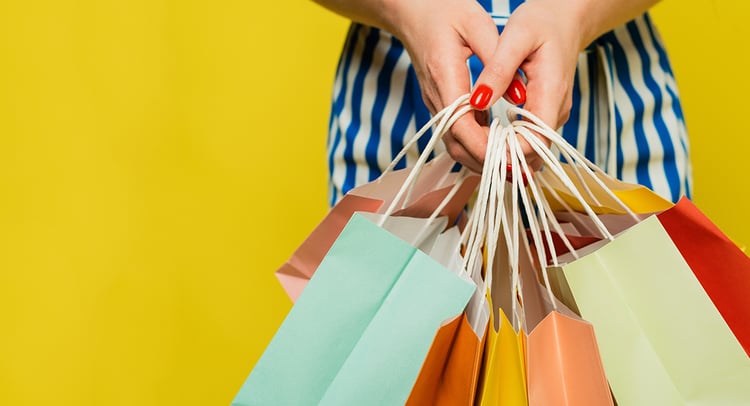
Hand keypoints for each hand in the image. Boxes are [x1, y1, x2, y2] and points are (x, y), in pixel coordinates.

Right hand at [383, 0, 500, 172]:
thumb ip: (498, 60)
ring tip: (512, 165)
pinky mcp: (440, 104)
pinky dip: (476, 146)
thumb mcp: (476, 24)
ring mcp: (435, 103)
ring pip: (455, 144)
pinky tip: (499, 147)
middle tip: (517, 169)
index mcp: (444, 75)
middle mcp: (436, 96)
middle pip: (456, 144)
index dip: (483, 146)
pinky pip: (456, 133)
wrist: (412, 10)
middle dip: (485, 162)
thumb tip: (522, 94)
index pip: (460, 124)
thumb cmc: (444, 10)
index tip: (508, 157)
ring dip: (481, 158)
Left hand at [468, 0, 589, 162]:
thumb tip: (477, 101)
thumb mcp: (516, 36)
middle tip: (468, 147)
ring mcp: (553, 113)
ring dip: (502, 151)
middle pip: (531, 153)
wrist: (565, 17)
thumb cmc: (542, 21)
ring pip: (529, 149)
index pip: (535, 142)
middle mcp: (556, 110)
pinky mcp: (545, 112)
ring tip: (473, 142)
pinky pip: (527, 137)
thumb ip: (498, 70)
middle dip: (500, 156)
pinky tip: (485, 133)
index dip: (507, 152)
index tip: (478, 145)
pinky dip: (506, 141)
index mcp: (551, 92)